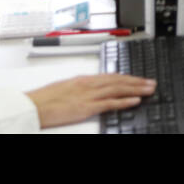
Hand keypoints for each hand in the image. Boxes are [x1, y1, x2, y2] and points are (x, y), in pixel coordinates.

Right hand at [26, 75, 156, 128]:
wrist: (32, 106)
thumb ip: (80, 88)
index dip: (127, 77)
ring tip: (149, 89)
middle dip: (136, 81)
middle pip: (118, 81)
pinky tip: (135, 100)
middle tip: (151, 82)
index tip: (138, 79)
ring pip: (118, 89)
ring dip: (136, 89)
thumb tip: (92, 89)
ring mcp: (88, 95)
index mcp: (83, 79)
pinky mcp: (86, 107)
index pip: (111, 76)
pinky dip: (124, 101)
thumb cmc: (44, 99)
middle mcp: (88, 84)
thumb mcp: (65, 88)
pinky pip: (109, 103)